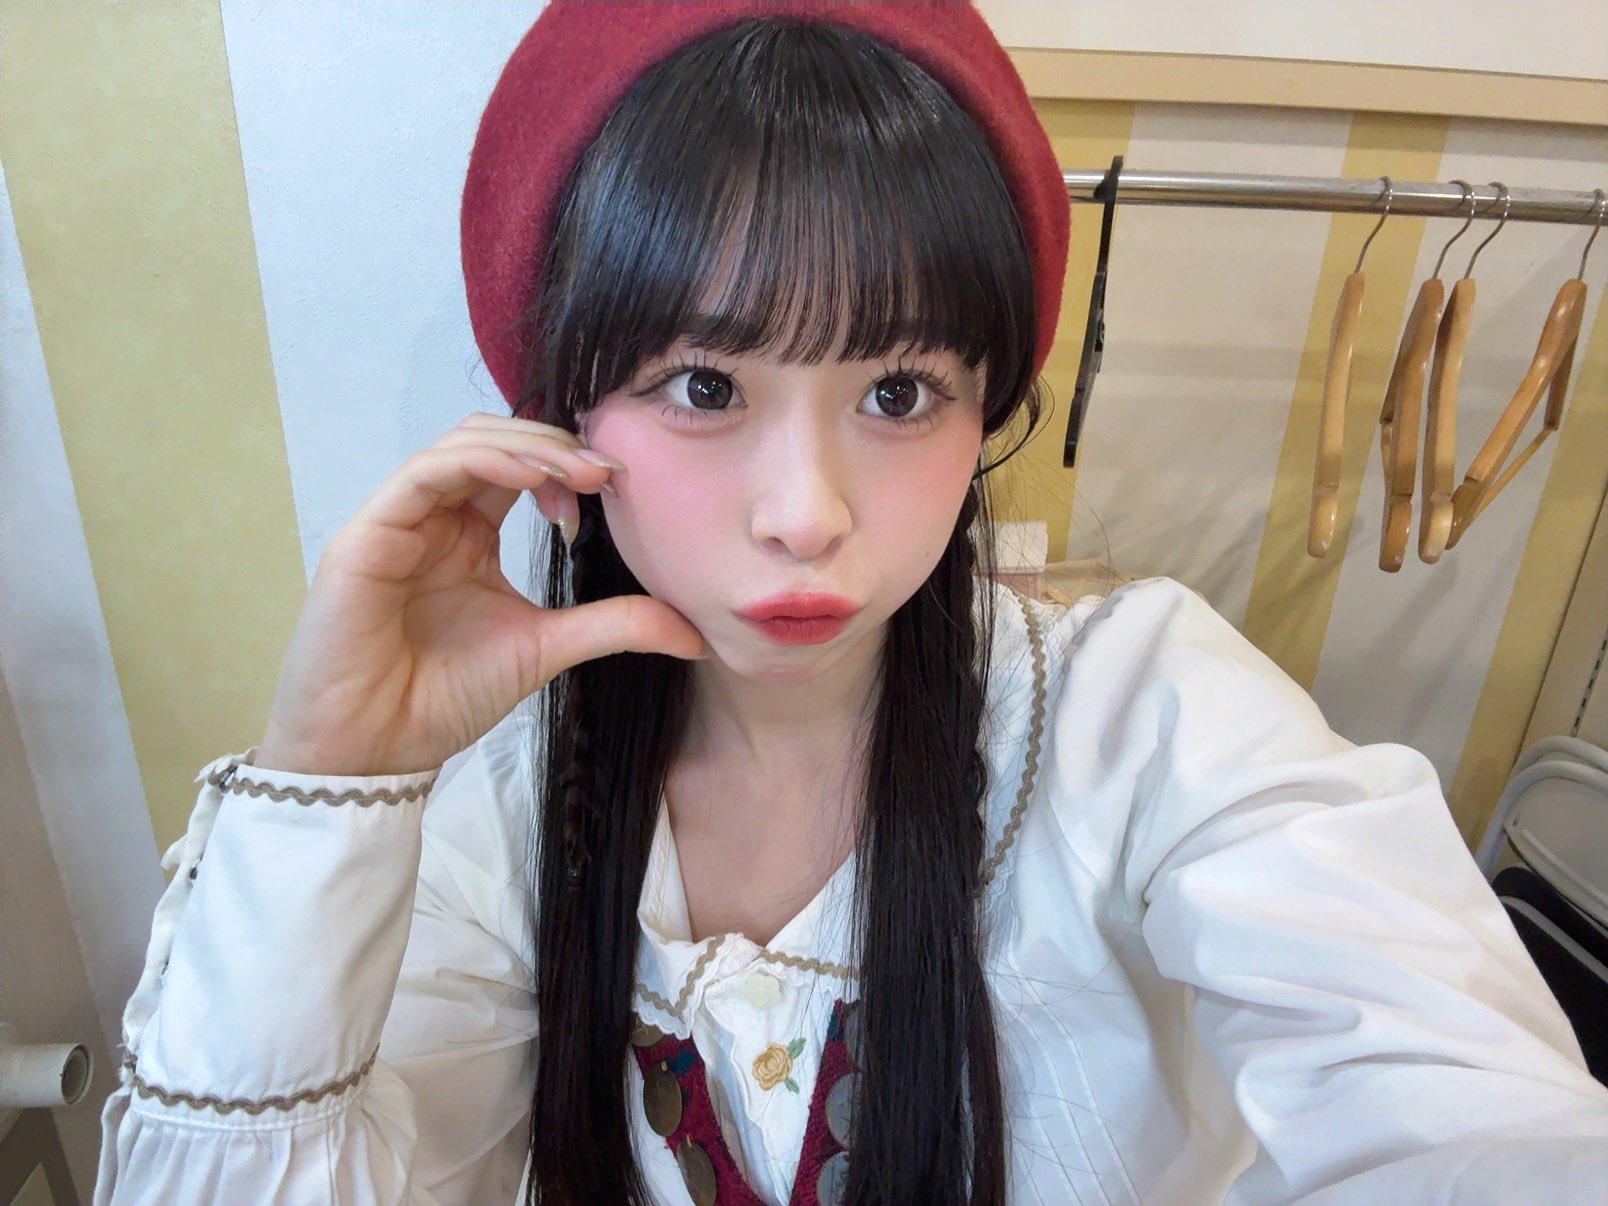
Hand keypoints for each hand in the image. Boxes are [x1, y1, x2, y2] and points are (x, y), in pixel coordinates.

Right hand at [254, 412, 704, 775]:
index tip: (615, 486)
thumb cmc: (441, 699)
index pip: (520, 467)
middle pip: (494, 440)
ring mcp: (399, 521)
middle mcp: (434, 518)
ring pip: (462, 444)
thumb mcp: (546, 649)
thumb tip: (696, 635)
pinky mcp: (368, 535)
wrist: (376, 751)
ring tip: (578, 473)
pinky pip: (425, 473)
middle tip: (605, 473)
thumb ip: (614, 627)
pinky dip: (480, 462)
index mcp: (470, 535)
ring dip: (526, 447)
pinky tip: (528, 476)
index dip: (568, 463)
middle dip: (555, 446)